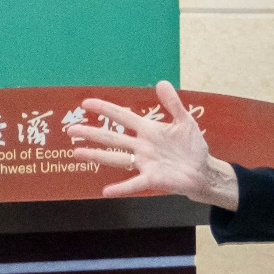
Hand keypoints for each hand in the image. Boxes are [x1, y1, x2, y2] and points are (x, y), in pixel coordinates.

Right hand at [65, 80, 238, 209]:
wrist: (202, 169)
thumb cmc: (191, 146)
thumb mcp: (184, 121)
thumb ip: (173, 103)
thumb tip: (161, 82)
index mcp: (148, 130)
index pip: (122, 116)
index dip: (105, 108)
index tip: (85, 103)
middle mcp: (142, 146)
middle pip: (112, 137)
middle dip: (91, 133)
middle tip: (70, 129)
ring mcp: (145, 163)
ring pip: (116, 158)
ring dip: (97, 155)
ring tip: (77, 152)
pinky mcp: (152, 178)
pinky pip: (133, 183)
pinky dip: (121, 187)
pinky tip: (106, 191)